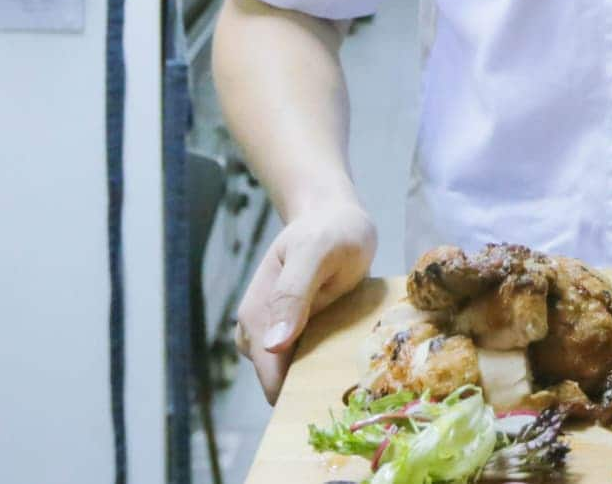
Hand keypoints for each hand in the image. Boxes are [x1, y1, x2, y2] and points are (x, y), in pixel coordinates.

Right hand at [234, 201, 376, 401]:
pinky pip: (306, 363)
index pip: (271, 377)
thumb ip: (294, 293)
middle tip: (354, 375)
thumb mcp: (316, 252)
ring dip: (321, 375)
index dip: (300, 393)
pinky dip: (325, 362)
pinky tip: (347, 347)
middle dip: (313, 386)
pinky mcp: (292, 335)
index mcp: (256, 317)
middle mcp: (257, 332)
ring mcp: (274, 335)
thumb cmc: (328, 230)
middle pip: (283, 383)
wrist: (334, 216)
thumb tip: (272, 345)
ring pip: (294, 376)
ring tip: (354, 356)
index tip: (336, 395)